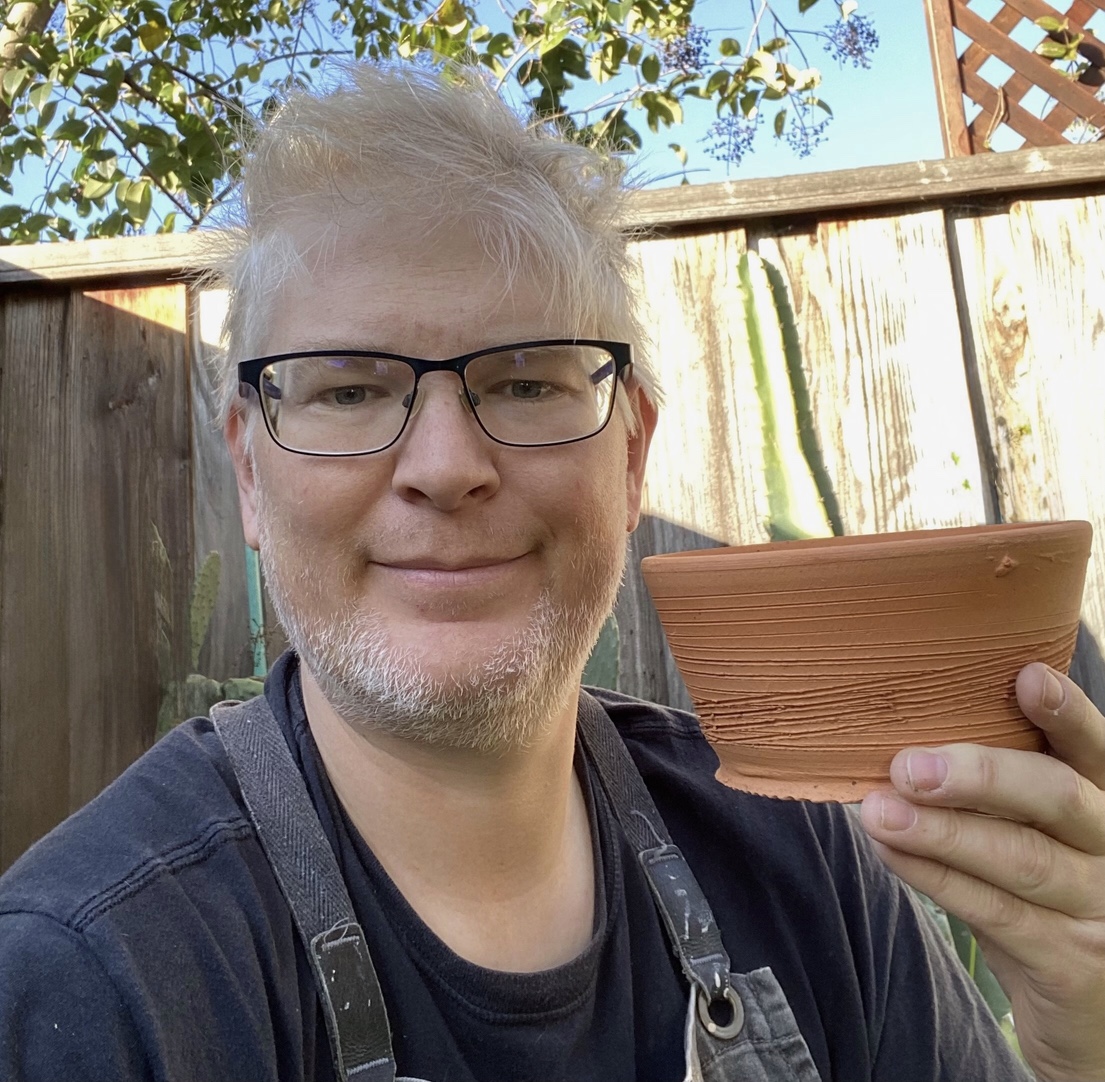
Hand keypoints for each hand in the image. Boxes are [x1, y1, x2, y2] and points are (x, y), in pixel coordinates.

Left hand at [859, 662, 1104, 1081]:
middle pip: (1058, 798)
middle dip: (981, 775)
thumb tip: (900, 739)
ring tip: (878, 811)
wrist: (1082, 1012)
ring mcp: (1100, 908)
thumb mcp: (1033, 835)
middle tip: (908, 765)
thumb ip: (996, 790)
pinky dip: (938, 879)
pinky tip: (893, 854)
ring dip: (941, 832)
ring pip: (1021, 858)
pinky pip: (998, 913)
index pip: (1095, 750)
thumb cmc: (1042, 899)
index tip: (1028, 676)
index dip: (1068, 715)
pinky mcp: (1074, 963)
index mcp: (1103, 804)